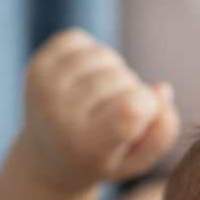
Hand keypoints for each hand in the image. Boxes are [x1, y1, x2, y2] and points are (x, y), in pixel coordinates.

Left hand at [20, 29, 178, 190]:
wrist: (49, 157)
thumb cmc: (103, 157)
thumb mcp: (139, 160)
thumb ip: (163, 131)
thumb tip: (161, 88)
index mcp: (87, 144)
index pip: (131, 107)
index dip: (148, 106)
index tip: (140, 119)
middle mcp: (59, 114)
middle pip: (122, 78)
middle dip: (132, 90)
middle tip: (117, 112)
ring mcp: (44, 87)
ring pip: (103, 55)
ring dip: (113, 70)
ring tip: (104, 94)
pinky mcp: (36, 66)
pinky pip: (78, 39)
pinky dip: (90, 53)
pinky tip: (87, 77)